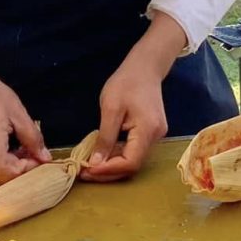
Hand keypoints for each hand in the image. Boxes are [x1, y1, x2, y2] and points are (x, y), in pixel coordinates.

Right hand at [0, 68, 51, 181]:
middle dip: (20, 164)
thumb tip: (44, 158)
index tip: (36, 158)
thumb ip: (32, 137)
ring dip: (12, 158)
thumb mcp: (17, 111)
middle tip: (32, 149)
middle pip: (1, 171)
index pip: (2, 171)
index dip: (22, 170)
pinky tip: (7, 137)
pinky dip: (2, 153)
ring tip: (19, 138)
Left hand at [83, 63, 168, 181]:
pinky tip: (104, 154)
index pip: (130, 162)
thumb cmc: (126, 83)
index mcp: (148, 130)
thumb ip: (105, 138)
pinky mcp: (151, 133)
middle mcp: (156, 137)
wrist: (145, 67)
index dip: (108, 170)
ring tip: (91, 165)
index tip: (87, 171)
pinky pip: (134, 151)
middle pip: (133, 165)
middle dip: (108, 172)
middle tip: (85, 172)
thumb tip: (96, 163)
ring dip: (112, 165)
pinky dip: (118, 155)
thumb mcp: (110, 108)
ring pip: (133, 159)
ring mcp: (156, 135)